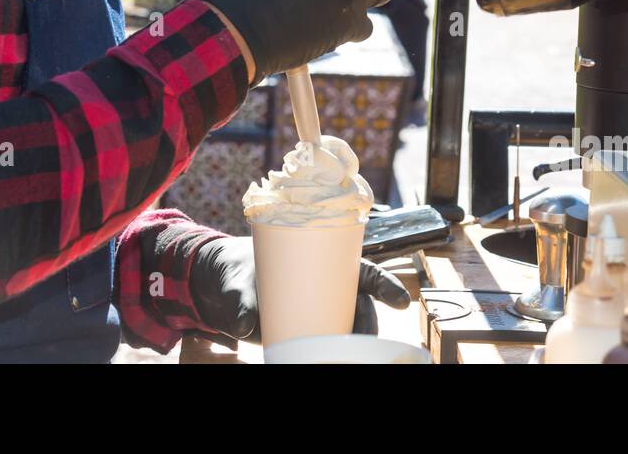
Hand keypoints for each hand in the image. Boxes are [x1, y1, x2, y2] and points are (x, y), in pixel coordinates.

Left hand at [189, 235, 410, 343]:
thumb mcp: (239, 281)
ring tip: (349, 356)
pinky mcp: (304, 333)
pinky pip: (326, 346)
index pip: (362, 271)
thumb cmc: (239, 273)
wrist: (225, 287)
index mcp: (321, 263)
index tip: (401, 301)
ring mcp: (317, 313)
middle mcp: (326, 289)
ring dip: (353, 344)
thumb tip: (244, 325)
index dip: (385, 284)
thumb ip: (241, 301)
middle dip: (368, 322)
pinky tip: (333, 363)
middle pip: (360, 305)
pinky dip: (332, 356)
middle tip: (363, 337)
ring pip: (347, 328)